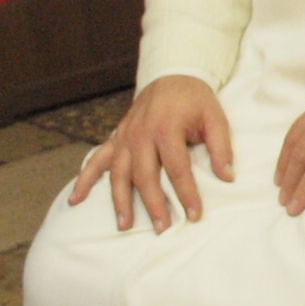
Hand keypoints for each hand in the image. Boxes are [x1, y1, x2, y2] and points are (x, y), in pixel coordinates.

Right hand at [67, 75, 231, 232]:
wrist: (172, 76)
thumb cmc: (196, 101)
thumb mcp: (216, 118)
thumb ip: (221, 147)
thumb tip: (228, 177)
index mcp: (167, 128)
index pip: (178, 168)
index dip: (187, 193)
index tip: (195, 215)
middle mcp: (141, 135)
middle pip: (145, 175)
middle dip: (153, 204)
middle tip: (162, 228)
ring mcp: (124, 137)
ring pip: (118, 174)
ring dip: (120, 201)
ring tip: (125, 225)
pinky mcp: (115, 138)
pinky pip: (96, 160)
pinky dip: (84, 179)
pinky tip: (76, 199)